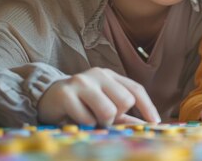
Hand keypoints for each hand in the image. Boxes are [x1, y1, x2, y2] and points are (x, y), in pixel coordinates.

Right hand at [37, 67, 160, 125]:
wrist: (46, 97)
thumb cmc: (80, 103)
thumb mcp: (103, 105)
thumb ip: (123, 116)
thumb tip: (145, 127)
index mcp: (110, 75)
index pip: (135, 90)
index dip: (148, 107)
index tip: (155, 123)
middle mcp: (98, 74)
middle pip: (125, 101)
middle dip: (117, 116)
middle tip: (103, 118)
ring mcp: (81, 81)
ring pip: (108, 110)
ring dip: (101, 122)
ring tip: (90, 119)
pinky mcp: (66, 93)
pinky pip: (87, 119)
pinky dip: (84, 124)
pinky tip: (75, 118)